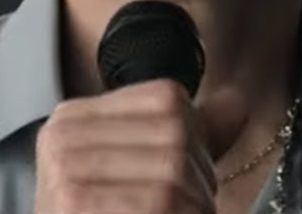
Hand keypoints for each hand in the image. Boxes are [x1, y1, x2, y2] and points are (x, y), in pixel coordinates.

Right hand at [34, 79, 216, 213]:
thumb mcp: (140, 174)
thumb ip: (187, 137)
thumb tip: (237, 102)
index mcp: (77, 116)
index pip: (167, 99)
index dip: (196, 141)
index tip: (183, 179)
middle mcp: (65, 133)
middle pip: (174, 135)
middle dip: (197, 181)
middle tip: (183, 209)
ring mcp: (66, 167)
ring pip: (173, 174)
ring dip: (192, 208)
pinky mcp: (76, 200)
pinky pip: (159, 203)